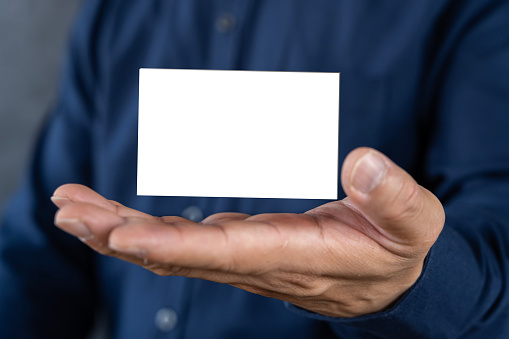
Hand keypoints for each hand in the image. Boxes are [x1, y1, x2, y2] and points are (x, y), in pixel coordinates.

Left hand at [52, 147, 443, 317]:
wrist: (390, 281)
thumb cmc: (399, 248)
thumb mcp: (414, 221)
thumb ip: (394, 195)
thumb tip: (361, 160)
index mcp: (296, 254)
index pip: (224, 254)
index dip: (171, 245)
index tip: (118, 233)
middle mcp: (259, 262)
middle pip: (179, 254)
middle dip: (121, 234)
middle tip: (68, 210)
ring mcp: (245, 258)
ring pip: (174, 250)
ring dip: (122, 230)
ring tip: (75, 210)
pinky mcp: (243, 249)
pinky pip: (186, 243)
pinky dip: (149, 230)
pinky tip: (121, 220)